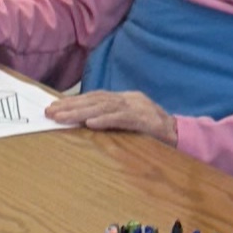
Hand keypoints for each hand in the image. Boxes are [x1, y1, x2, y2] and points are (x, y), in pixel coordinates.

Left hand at [45, 88, 177, 144]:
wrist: (183, 135)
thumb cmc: (155, 132)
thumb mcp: (131, 123)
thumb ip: (113, 120)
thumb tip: (86, 123)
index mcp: (125, 99)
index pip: (95, 97)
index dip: (74, 102)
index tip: (54, 107)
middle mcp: (129, 99)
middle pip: (95, 100)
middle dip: (70, 106)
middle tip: (49, 112)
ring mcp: (138, 108)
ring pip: (104, 107)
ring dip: (80, 112)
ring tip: (61, 117)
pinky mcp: (145, 120)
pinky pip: (122, 119)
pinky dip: (105, 121)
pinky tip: (89, 124)